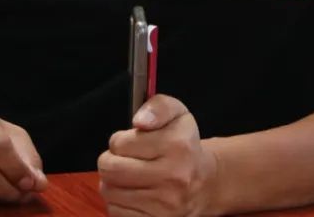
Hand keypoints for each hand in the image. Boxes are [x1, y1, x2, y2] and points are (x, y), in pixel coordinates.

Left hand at [98, 94, 220, 216]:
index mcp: (178, 146)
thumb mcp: (177, 113)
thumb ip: (157, 107)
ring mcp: (165, 206)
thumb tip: (139, 121)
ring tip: (130, 176)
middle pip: (110, 169)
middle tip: (124, 160)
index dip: (120, 141)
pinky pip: (116, 212)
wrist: (203, 183)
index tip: (132, 143)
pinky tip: (134, 194)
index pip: (119, 143)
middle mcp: (173, 178)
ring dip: (113, 183)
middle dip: (111, 161)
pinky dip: (119, 203)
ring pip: (109, 192)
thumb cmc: (183, 145)